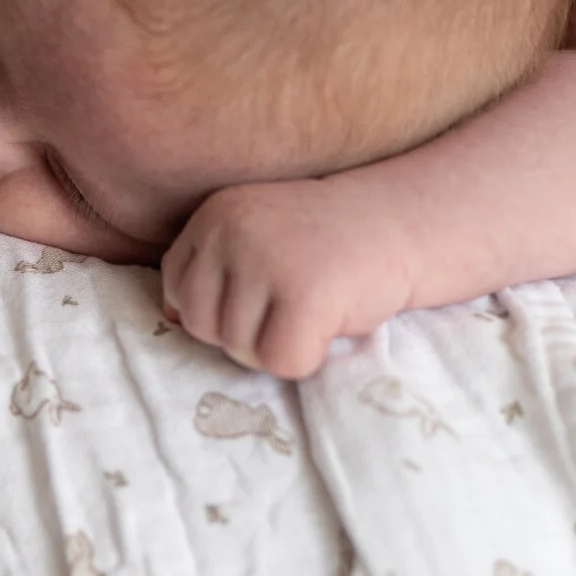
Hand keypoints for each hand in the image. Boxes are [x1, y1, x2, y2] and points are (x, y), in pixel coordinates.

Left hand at [160, 179, 410, 379]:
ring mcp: (266, 260)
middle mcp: (232, 231)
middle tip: (291, 308)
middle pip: (201, 325)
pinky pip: (280, 361)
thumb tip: (170, 318)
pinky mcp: (305, 295)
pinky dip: (307, 359)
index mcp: (214, 214)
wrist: (405, 221)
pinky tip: (330, 322)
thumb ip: (214, 270)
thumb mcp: (258, 238)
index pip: (176, 287)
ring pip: (238, 349)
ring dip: (277, 346)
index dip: (218, 307)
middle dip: (243, 333)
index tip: (263, 292)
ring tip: (314, 308)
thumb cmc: (328, 241)